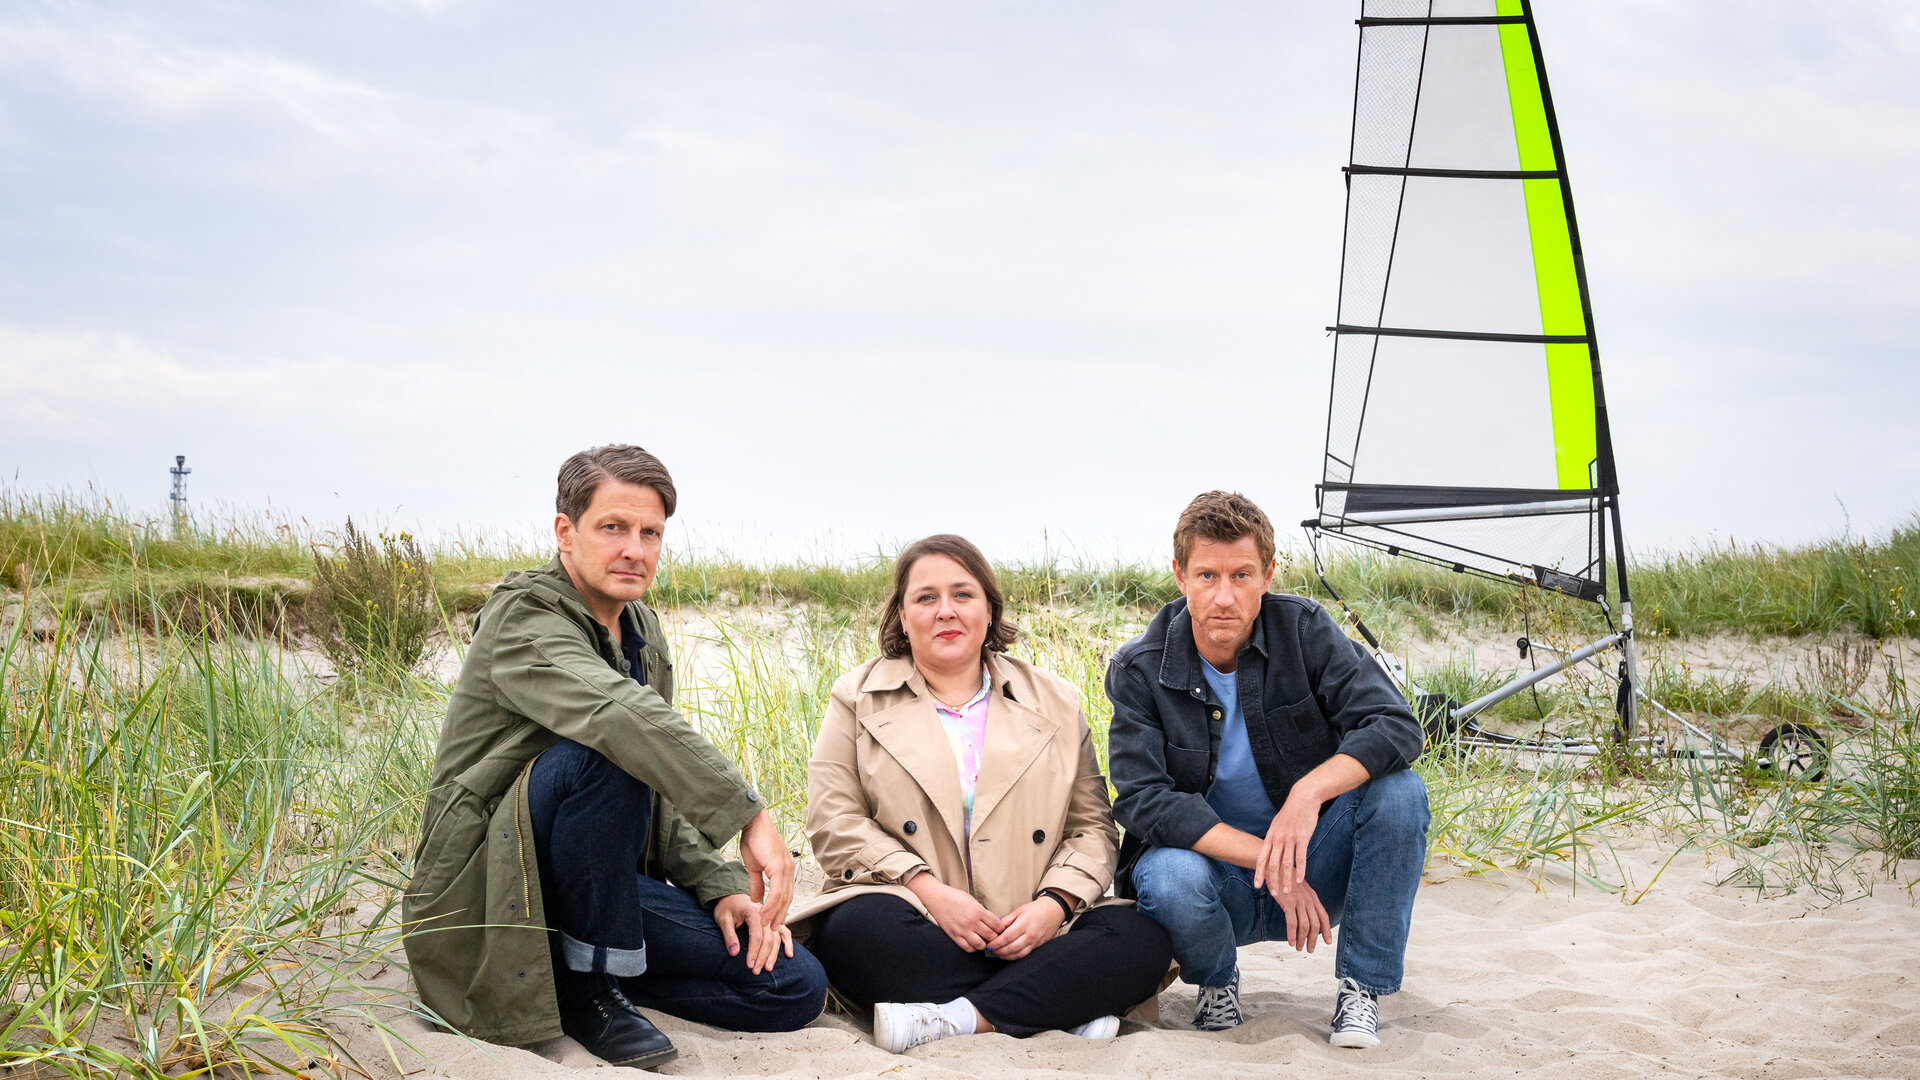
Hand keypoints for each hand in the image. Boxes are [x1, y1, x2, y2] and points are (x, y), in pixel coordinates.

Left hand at [712, 893, 793, 973]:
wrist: (732, 896)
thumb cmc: (727, 907)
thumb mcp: (723, 919)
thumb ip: (729, 935)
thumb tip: (734, 952)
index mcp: (753, 911)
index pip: (757, 935)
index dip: (754, 951)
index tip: (749, 964)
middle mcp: (765, 914)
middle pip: (768, 938)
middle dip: (763, 956)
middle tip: (756, 971)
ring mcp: (771, 918)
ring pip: (776, 938)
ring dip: (773, 954)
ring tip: (768, 968)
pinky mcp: (772, 921)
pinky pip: (784, 932)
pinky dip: (787, 943)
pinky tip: (789, 954)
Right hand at [739, 810, 794, 926]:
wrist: (752, 822)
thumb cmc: (753, 839)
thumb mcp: (754, 866)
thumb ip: (757, 883)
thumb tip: (757, 899)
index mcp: (785, 868)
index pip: (785, 894)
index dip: (780, 909)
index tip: (773, 922)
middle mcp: (789, 869)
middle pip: (787, 898)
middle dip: (779, 915)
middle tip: (772, 930)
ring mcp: (786, 867)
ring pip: (783, 897)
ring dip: (774, 914)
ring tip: (766, 926)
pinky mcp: (779, 866)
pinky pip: (776, 891)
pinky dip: (770, 905)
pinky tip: (763, 914)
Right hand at [907, 874, 1003, 952]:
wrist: (937, 899)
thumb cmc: (955, 897)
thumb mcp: (973, 901)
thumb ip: (983, 912)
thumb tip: (993, 922)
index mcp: (978, 911)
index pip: (997, 925)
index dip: (1001, 928)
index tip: (1001, 929)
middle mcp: (971, 922)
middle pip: (991, 936)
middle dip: (995, 938)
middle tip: (995, 937)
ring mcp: (962, 930)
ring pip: (981, 945)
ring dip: (985, 944)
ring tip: (985, 941)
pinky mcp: (954, 936)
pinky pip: (968, 948)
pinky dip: (973, 948)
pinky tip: (974, 943)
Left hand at [984, 896, 1068, 961]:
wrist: (1053, 911)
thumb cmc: (1034, 909)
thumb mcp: (1019, 911)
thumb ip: (1006, 921)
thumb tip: (995, 929)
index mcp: (1024, 923)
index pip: (1008, 937)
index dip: (997, 943)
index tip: (989, 945)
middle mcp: (1030, 934)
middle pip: (1012, 947)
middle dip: (999, 951)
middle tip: (991, 951)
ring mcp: (1035, 941)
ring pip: (1018, 953)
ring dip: (1006, 956)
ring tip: (997, 954)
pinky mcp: (1038, 946)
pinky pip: (1025, 954)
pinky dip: (1015, 956)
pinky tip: (1007, 955)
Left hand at [1254, 790, 1321, 897]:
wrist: (1303, 798)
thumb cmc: (1291, 813)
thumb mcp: (1277, 825)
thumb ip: (1273, 838)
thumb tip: (1269, 850)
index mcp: (1270, 836)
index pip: (1261, 858)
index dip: (1259, 873)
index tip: (1257, 885)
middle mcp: (1278, 838)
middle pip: (1272, 864)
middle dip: (1271, 880)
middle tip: (1273, 894)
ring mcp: (1290, 838)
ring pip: (1286, 863)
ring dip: (1286, 879)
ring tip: (1286, 891)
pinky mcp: (1303, 837)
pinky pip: (1300, 857)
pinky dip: (1300, 870)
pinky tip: (1300, 880)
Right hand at [1274, 879, 1332, 952]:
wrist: (1275, 866)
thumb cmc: (1286, 878)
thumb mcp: (1300, 888)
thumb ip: (1306, 899)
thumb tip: (1308, 913)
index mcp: (1313, 897)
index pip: (1324, 916)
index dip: (1327, 930)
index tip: (1328, 942)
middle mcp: (1308, 900)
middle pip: (1315, 924)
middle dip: (1314, 939)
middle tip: (1310, 949)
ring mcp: (1299, 902)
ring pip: (1305, 926)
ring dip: (1302, 940)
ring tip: (1298, 947)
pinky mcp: (1288, 903)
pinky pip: (1292, 923)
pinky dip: (1292, 934)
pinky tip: (1290, 941)